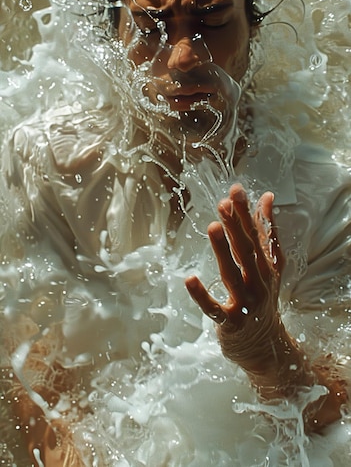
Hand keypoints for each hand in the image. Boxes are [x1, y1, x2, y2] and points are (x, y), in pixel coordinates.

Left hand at [185, 184, 346, 430]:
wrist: (266, 346)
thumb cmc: (262, 296)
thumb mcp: (269, 265)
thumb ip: (267, 231)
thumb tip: (266, 196)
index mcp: (267, 266)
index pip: (257, 235)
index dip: (246, 213)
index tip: (236, 190)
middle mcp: (259, 282)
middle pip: (247, 250)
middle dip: (235, 226)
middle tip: (224, 203)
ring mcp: (245, 303)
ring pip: (232, 274)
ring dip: (223, 251)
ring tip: (213, 227)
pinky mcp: (229, 322)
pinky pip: (213, 307)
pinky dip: (201, 295)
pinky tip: (189, 279)